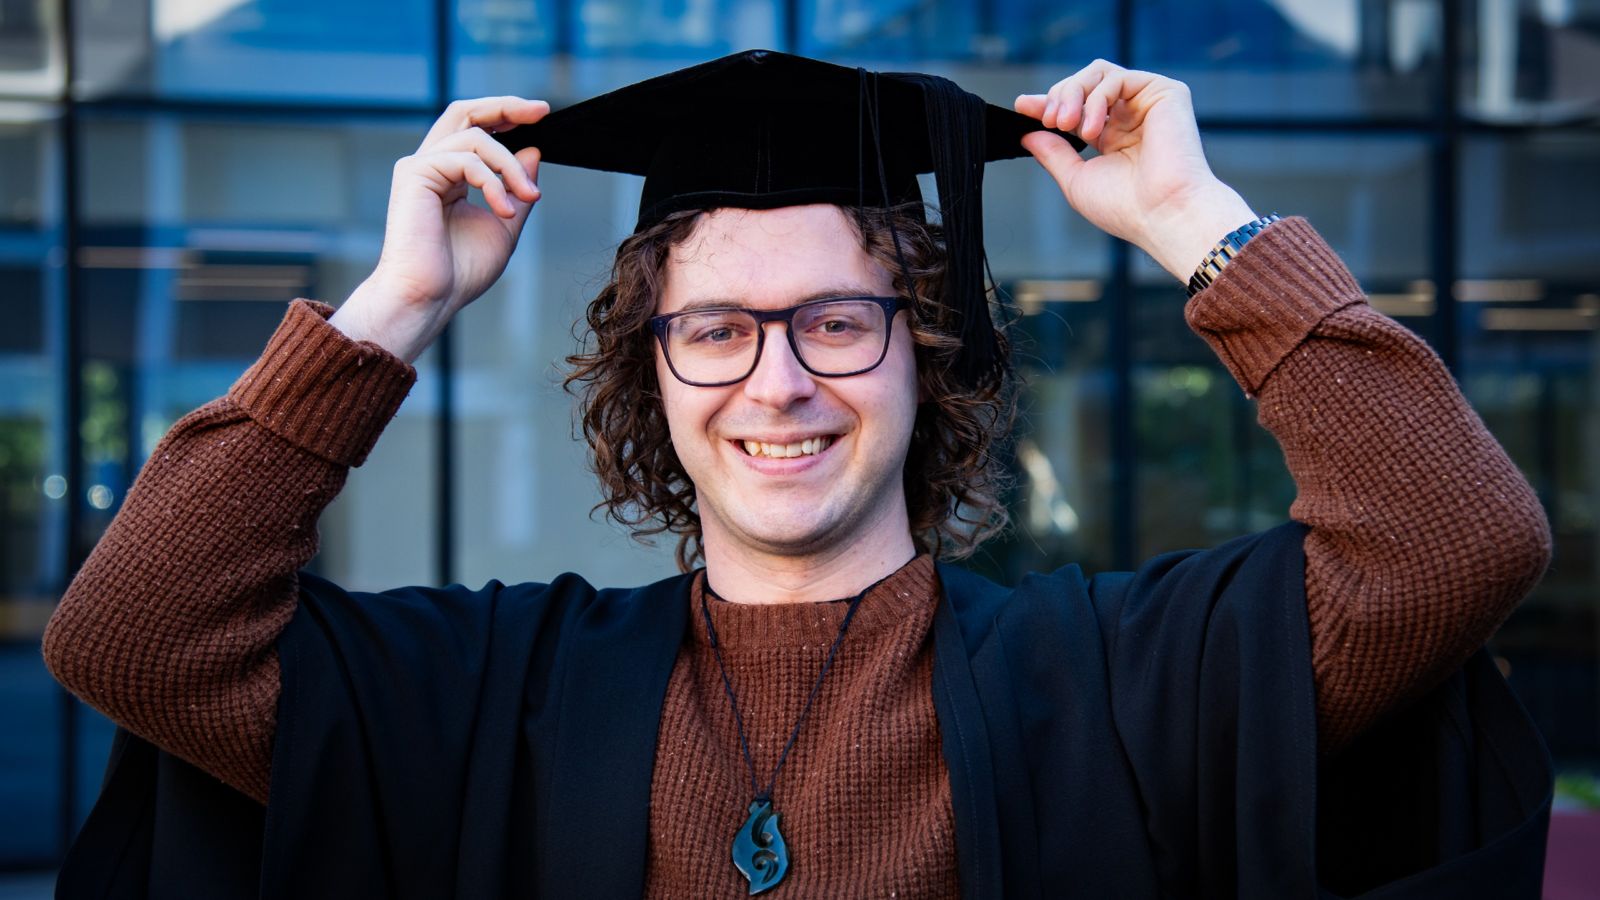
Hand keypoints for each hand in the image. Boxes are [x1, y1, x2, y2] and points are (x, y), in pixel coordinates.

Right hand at [331, 97, 548, 362]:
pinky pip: (465, 160)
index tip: (542, 115)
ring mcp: (420, 167)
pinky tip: (504, 209)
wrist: (430, 297)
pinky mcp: (414, 174)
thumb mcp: (504, 227)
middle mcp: (431, 164)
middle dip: (506, 106)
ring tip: (529, 197)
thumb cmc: (459, 272)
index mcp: (449, 174)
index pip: (476, 128)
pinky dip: (493, 182)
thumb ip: (517, 191)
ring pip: (475, 137)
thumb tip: (533, 152)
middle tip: (542, 111)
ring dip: (511, 166)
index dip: (507, 115)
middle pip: (466, 112)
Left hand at [1015, 60, 1255, 281]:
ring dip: (1073, 94)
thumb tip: (1028, 133)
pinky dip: (1096, 98)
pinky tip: (1092, 128)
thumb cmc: (1126, 208)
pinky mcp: (1166, 92)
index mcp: (1113, 137)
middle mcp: (1131, 117)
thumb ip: (1053, 153)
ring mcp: (1148, 103)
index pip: (1076, 108)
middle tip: (1049, 121)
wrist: (1162, 214)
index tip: (1023, 106)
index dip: (1048, 103)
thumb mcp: (1076, 179)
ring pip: (1098, 73)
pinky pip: (1117, 77)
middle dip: (1058, 97)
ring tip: (1066, 123)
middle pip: (1084, 83)